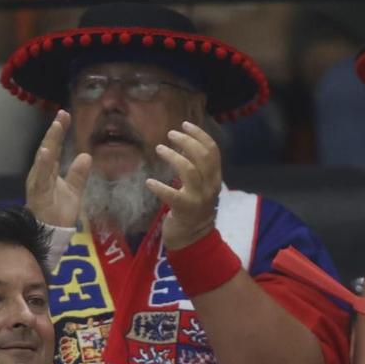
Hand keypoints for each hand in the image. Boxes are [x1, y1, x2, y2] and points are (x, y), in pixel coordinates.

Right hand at [25, 109, 89, 227]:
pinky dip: (42, 164)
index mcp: (48, 172)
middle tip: (62, 114)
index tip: (65, 115)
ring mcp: (38, 184)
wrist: (51, 234)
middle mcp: (41, 174)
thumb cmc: (58, 213)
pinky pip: (41, 178)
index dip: (58, 132)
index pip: (54, 148)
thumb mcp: (74, 191)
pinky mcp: (39, 194)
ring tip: (56, 127)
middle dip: (54, 132)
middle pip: (48, 149)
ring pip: (43, 160)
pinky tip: (46, 152)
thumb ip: (78, 174)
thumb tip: (86, 155)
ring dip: (49, 143)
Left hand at [148, 120, 222, 246]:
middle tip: (170, 134)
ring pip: (189, 171)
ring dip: (173, 156)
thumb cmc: (193, 210)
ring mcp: (198, 199)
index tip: (185, 124)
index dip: (200, 135)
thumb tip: (184, 145)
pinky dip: (159, 187)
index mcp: (215, 178)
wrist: (193, 239)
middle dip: (187, 141)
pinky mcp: (185, 210)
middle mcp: (210, 186)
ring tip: (159, 148)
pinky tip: (149, 182)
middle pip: (203, 157)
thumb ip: (196, 167)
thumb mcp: (200, 186)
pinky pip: (172, 195)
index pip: (213, 151)